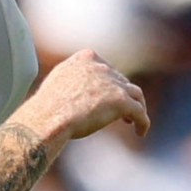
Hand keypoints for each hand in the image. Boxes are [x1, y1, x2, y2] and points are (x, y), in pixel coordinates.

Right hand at [21, 50, 149, 142]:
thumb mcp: (57, 81)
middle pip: (122, 81)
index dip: (110, 82)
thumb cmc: (47, 105)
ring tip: (132, 120)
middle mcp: (102, 67)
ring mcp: (114, 84)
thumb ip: (72, 78)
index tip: (108, 94)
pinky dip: (143, 123)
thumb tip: (76, 88)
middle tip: (120, 111)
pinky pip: (140, 113)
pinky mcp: (122, 101)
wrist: (48, 117)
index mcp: (86, 58)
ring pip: (136, 94)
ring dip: (137, 106)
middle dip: (122, 95)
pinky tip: (140, 132)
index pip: (106, 68)